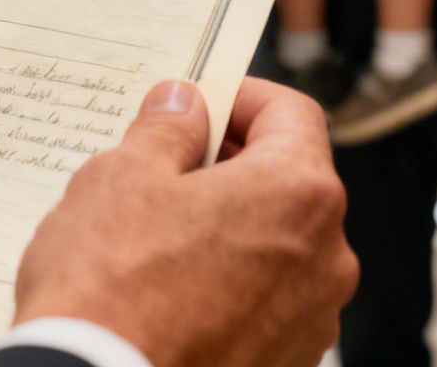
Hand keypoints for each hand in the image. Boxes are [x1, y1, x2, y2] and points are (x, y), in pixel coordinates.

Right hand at [13, 79, 356, 366]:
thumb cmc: (110, 286)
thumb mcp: (122, 178)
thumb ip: (165, 130)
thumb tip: (183, 105)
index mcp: (300, 194)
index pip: (292, 114)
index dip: (242, 97)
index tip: (200, 102)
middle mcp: (326, 258)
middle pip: (288, 182)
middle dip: (231, 164)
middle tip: (167, 164)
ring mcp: (311, 321)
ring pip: (278, 246)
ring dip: (231, 227)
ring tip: (158, 233)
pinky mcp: (287, 365)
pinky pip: (266, 304)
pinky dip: (231, 284)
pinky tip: (171, 290)